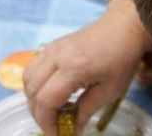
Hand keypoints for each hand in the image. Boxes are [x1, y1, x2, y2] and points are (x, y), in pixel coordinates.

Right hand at [23, 0, 151, 135]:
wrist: (123, 26)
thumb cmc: (122, 58)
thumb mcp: (110, 90)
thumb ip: (87, 110)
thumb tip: (73, 131)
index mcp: (73, 68)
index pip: (46, 100)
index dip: (47, 123)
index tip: (57, 135)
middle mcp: (56, 56)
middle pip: (31, 90)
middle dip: (38, 114)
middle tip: (54, 126)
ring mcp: (51, 48)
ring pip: (27, 79)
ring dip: (34, 99)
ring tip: (52, 111)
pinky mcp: (52, 46)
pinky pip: (33, 68)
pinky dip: (35, 85)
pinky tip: (51, 93)